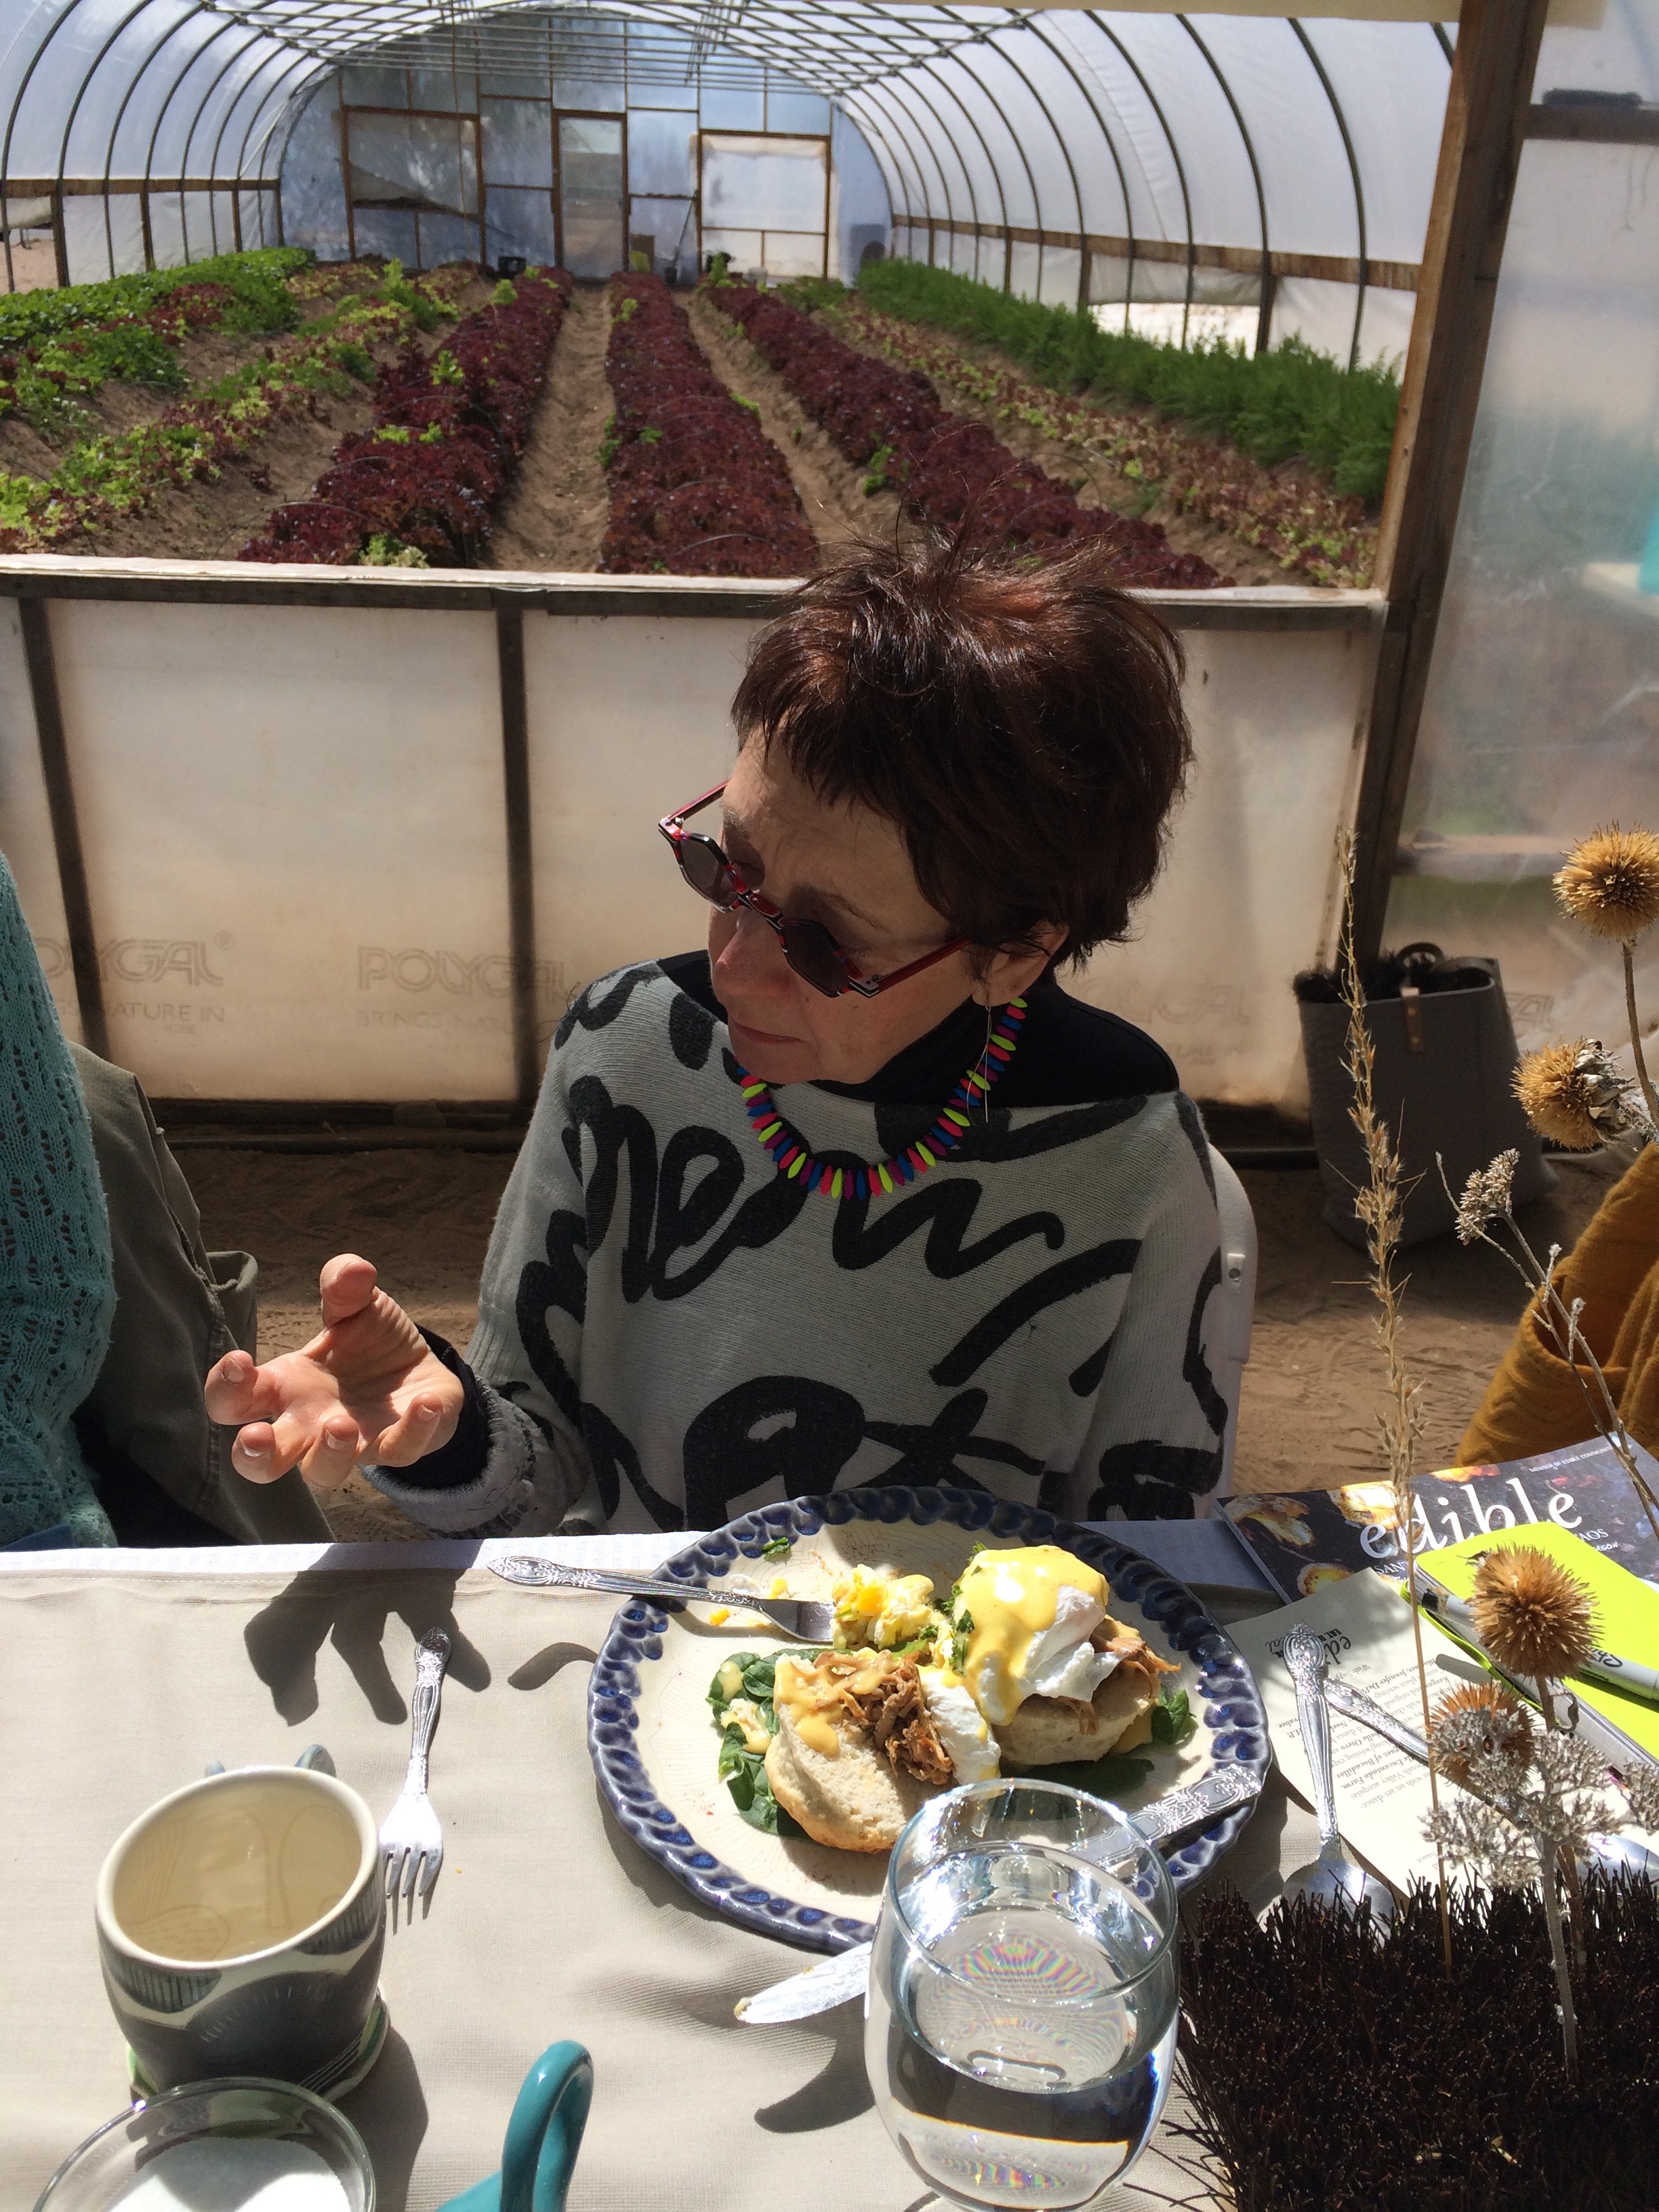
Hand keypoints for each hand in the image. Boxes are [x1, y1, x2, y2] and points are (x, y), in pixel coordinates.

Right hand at [206, 1255, 462, 1489]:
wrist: (420, 1369)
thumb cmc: (369, 1342)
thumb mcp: (357, 1305)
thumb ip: (345, 1287)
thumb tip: (352, 1270)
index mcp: (286, 1387)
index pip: (233, 1403)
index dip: (225, 1388)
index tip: (240, 1361)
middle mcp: (308, 1424)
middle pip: (261, 1462)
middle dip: (252, 1456)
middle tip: (257, 1436)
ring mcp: (351, 1443)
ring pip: (323, 1473)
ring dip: (328, 1454)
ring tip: (341, 1423)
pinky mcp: (397, 1445)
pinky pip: (400, 1449)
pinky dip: (413, 1429)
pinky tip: (425, 1401)